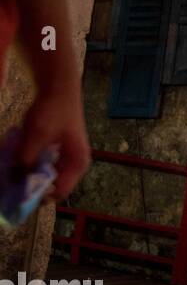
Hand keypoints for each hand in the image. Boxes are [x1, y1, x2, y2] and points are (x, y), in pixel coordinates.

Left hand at [18, 83, 89, 200]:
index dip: (38, 196)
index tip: (17, 194)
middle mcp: (74, 163)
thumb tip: (14, 182)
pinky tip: (17, 157)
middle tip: (10, 182)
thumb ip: (25, 161)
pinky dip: (29, 163)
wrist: (58, 87)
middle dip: (30, 185)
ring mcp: (66, 156)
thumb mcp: (35, 137)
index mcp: (77, 164)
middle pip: (51, 185)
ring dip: (28, 174)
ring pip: (45, 175)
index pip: (59, 192)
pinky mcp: (58, 149)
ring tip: (11, 170)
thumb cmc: (52, 112)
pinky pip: (43, 164)